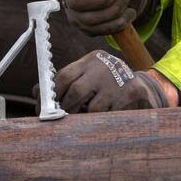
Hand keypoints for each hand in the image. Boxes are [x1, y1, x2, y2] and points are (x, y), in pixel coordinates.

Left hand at [51, 50, 177, 112]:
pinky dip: (106, 120)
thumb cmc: (107, 86)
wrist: (144, 89)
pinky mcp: (132, 92)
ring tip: (90, 117)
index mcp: (91, 60)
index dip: (52, 95)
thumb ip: (64, 84)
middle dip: (68, 110)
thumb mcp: (87, 78)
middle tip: (65, 119)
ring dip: (88, 118)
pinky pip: (111, 115)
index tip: (45, 108)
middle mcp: (104, 66)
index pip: (64, 75)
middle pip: (76, 91)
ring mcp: (119, 79)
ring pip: (94, 107)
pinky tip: (110, 116)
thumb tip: (36, 93)